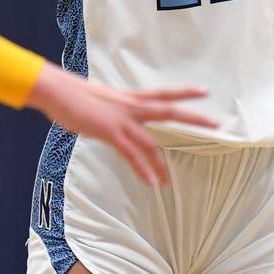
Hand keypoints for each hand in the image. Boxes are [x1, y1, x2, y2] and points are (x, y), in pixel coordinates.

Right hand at [26, 62, 217, 185]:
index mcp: (127, 97)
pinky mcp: (109, 131)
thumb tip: (111, 116)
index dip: (184, 92)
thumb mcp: (98, 100)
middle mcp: (129, 106)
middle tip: (217, 122)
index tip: (204, 90)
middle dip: (193, 117)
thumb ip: (111, 109)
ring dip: (161, 163)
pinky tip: (151, 183)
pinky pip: (130, 154)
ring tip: (169, 182)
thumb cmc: (71, 94)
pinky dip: (141, 169)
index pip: (162, 93)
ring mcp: (120, 119)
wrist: (55, 90)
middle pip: (168, 110)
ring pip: (149, 141)